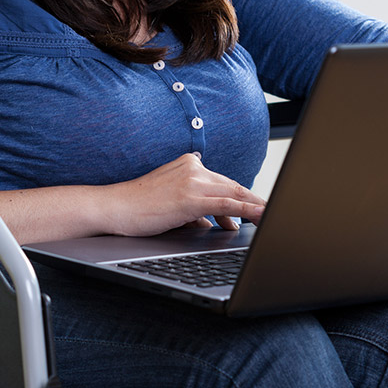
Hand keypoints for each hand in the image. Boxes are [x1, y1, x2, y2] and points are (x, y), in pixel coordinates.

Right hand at [106, 153, 264, 235]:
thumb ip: (194, 210)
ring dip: (256, 208)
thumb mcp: (171, 205)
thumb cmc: (138, 208)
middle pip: (233, 186)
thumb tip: (211, 222)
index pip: (223, 183)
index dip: (243, 198)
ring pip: (234, 194)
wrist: (115, 208)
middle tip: (272, 214)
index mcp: (189, 165)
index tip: (258, 209)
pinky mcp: (190, 197)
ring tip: (270, 219)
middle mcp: (193, 168)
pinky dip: (247, 211)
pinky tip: (259, 218)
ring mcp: (192, 181)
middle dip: (254, 203)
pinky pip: (227, 204)